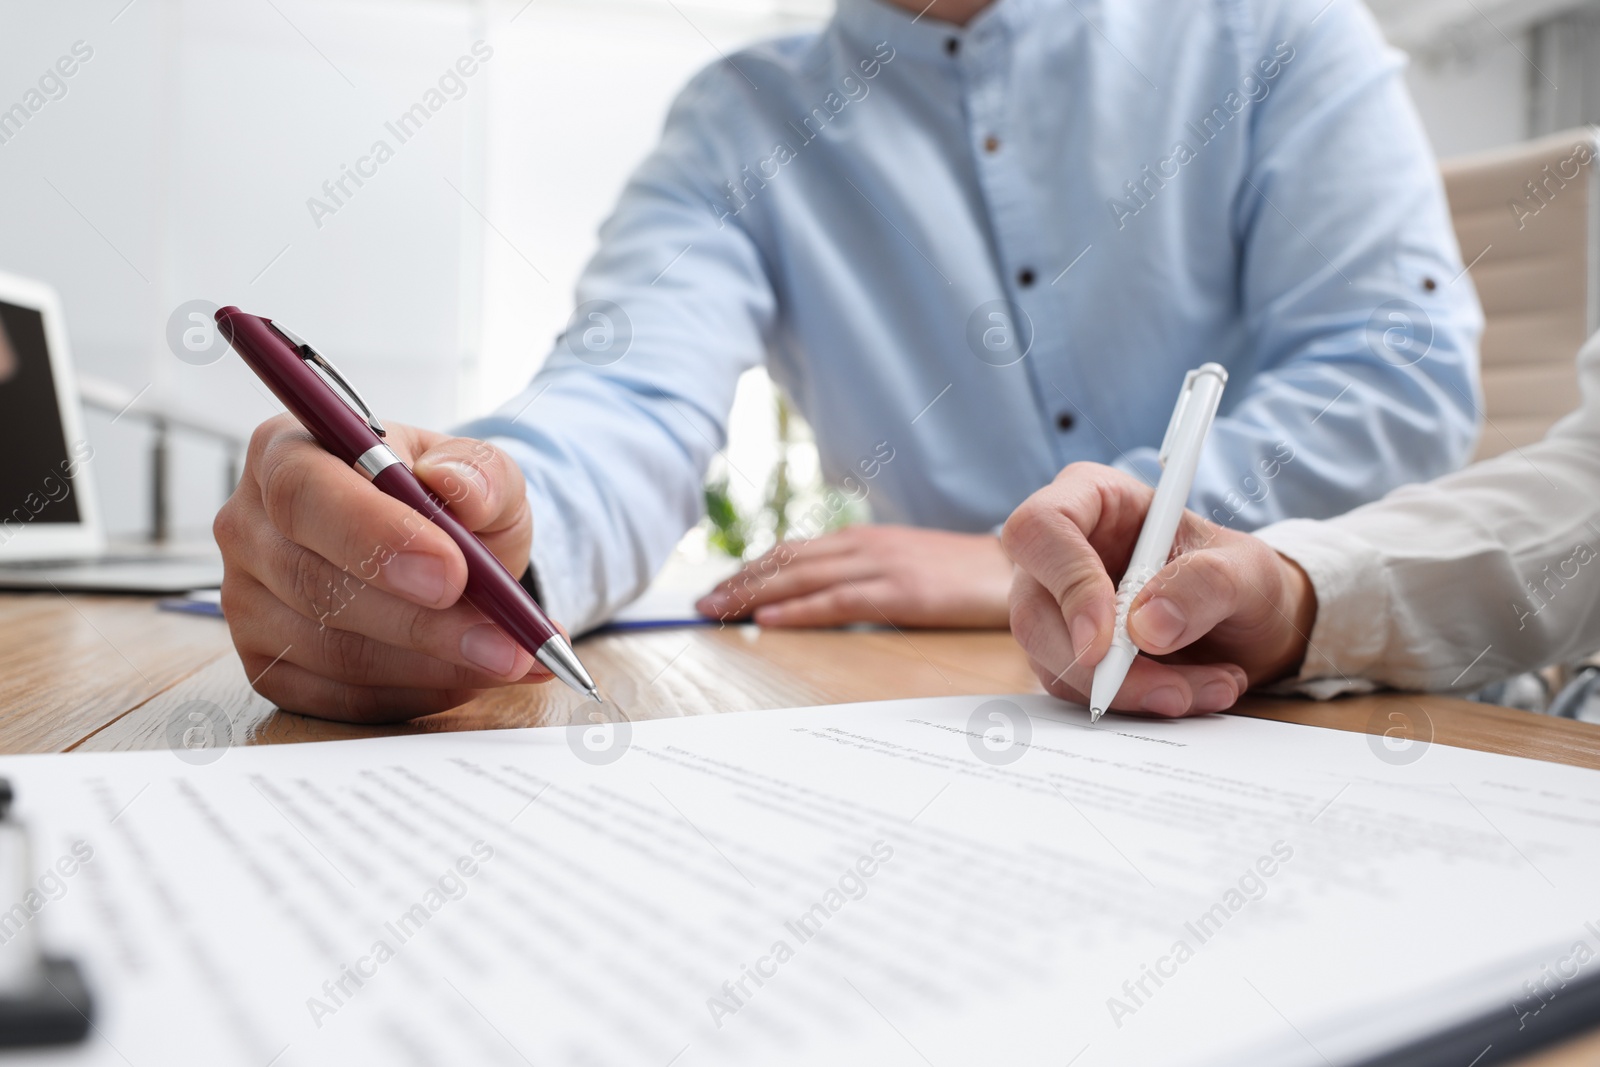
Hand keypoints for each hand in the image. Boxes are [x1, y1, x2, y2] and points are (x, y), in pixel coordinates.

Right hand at [213, 414, 550, 721]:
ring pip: (334, 652)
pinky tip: (471, 676)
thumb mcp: (479, 471)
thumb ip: (479, 471)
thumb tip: (457, 487)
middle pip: (316, 583)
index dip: (374, 535)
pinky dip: (417, 693)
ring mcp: (247, 603)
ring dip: (434, 665)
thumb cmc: (446, 503)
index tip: (451, 571)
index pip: (303, 492)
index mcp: (286, 452)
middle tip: (505, 640)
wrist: (444, 557)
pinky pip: (340, 698)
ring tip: (510, 657)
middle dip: (424, 621)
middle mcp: (249, 527)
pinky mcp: (268, 667)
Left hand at [695, 525, 1011, 628]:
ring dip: (755, 595)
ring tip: (718, 610)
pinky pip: (840, 602)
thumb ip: (866, 577)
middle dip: (740, 582)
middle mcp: (865, 547)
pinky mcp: (902, 593)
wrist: (1017, 567)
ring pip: (804, 578)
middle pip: (788, 562)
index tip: (717, 586)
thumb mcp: (905, 568)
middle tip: (699, 603)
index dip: (751, 569)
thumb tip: (821, 599)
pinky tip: (770, 620)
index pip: (794, 552)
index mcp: (864, 542)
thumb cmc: (961, 576)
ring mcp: (882, 567)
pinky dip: (800, 610)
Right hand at [1002, 463, 1315, 716]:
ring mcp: (1055, 604)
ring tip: (1207, 687)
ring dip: (1129, 690)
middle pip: (1033, 610)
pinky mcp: (1064, 651)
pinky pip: (1075, 688)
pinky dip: (1131, 702)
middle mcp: (1059, 550)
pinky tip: (1187, 691)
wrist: (1245, 623)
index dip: (1067, 583)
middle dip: (1101, 665)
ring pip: (1051, 660)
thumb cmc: (1235, 574)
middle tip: (1172, 690)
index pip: (1042, 528)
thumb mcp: (1245, 569)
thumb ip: (1205, 585)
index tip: (1109, 640)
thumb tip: (1147, 628)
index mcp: (1091, 499)